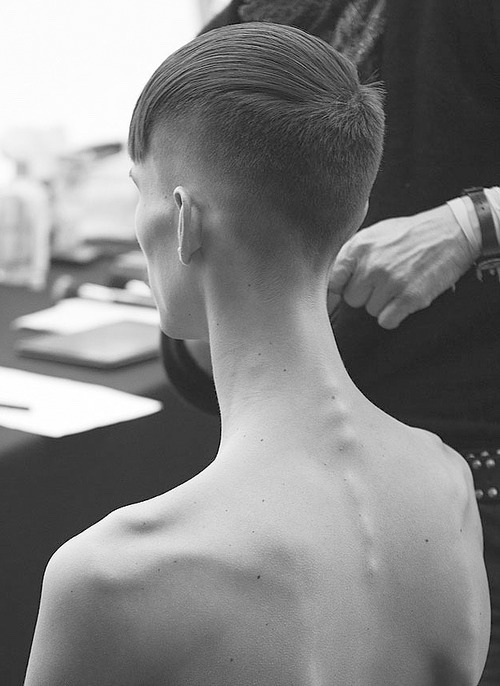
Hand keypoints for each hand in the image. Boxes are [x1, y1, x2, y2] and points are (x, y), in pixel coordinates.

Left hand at [328, 204, 478, 328]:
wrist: (452, 232)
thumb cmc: (410, 234)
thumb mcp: (375, 234)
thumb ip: (351, 254)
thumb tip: (329, 281)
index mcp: (360, 247)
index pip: (332, 281)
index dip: (337, 289)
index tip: (344, 291)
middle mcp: (372, 265)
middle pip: (352, 299)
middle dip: (365, 294)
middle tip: (383, 281)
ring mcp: (391, 281)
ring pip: (370, 310)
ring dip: (382, 304)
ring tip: (398, 285)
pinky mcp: (410, 297)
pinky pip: (386, 321)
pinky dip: (394, 316)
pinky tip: (403, 300)